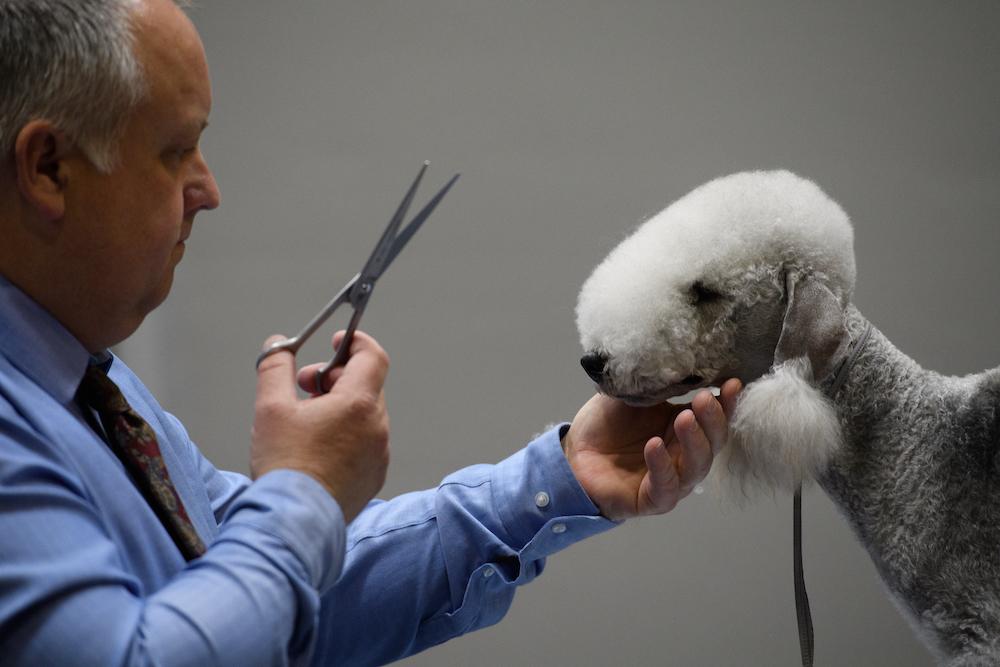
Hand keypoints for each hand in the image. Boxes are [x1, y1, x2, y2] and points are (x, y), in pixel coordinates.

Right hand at [252, 330, 389, 523]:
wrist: (294, 520)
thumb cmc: (284, 466)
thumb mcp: (270, 407)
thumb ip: (275, 367)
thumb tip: (277, 345)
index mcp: (359, 404)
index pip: (373, 356)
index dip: (355, 343)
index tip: (337, 342)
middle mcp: (377, 427)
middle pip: (365, 385)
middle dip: (335, 378)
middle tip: (304, 387)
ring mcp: (379, 454)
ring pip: (365, 415)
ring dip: (340, 408)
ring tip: (307, 421)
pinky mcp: (374, 476)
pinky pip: (366, 443)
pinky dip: (347, 435)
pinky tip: (318, 448)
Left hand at [563, 379, 740, 520]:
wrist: (573, 451)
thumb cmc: (607, 424)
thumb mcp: (633, 394)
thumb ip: (659, 383)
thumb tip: (686, 364)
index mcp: (685, 428)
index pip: (715, 418)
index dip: (727, 403)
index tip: (732, 383)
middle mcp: (685, 456)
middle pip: (713, 443)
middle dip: (712, 420)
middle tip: (704, 399)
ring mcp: (672, 480)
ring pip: (696, 467)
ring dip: (694, 442)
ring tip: (684, 419)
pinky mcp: (652, 500)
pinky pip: (665, 487)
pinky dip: (662, 466)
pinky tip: (654, 445)